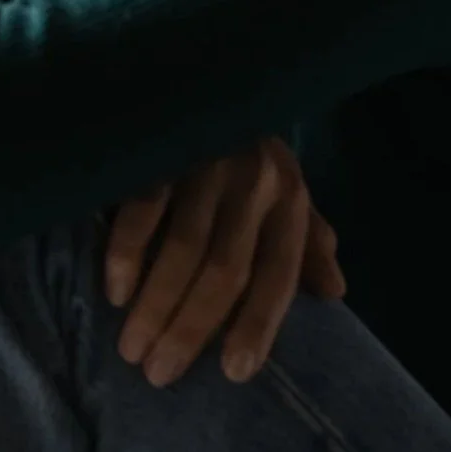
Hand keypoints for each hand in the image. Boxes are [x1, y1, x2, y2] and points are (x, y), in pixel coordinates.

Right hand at [105, 137, 345, 387]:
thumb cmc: (248, 153)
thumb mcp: (286, 193)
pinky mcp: (162, 148)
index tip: (233, 374)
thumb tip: (335, 292)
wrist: (210, 76)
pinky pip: (143, 209)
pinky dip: (127, 253)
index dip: (259, 325)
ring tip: (132, 350)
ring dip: (155, 306)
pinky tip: (115, 292)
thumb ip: (307, 243)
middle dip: (191, 329)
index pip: (277, 275)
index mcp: (288, 200)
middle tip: (159, 374)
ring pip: (183, 249)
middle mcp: (254, 183)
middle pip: (224, 271)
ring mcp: (206, 162)